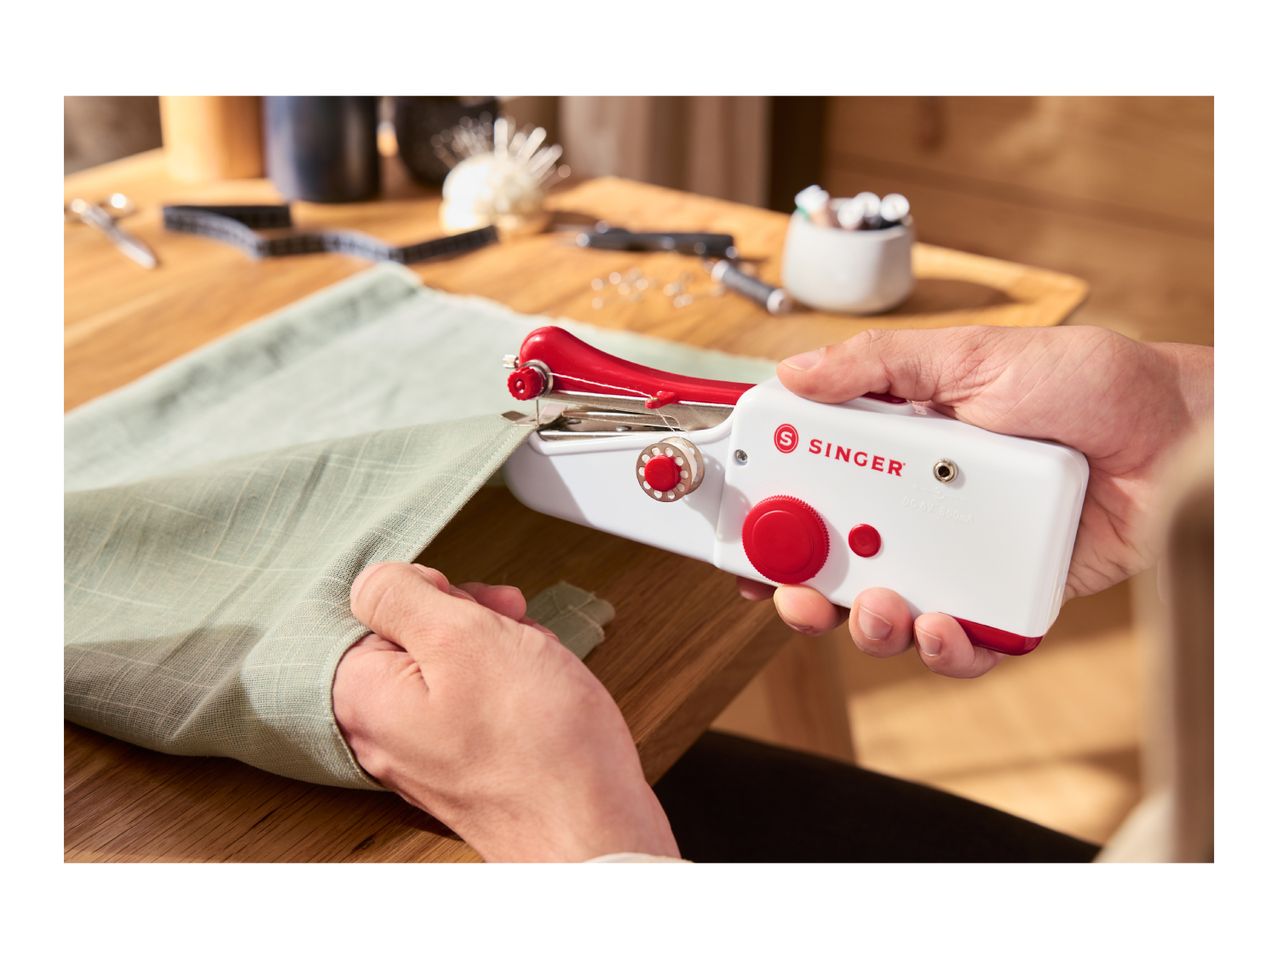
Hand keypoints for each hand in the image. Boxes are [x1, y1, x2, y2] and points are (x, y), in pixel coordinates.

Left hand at [332, 562, 678, 860]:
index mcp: (364, 697)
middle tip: (508, 625)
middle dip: (470, 622)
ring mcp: (427, 756)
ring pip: (457, 669)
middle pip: (415, 639)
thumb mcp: (463, 637)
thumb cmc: (537, 745)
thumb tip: (374, 581)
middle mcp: (385, 734)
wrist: (595, 828)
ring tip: (534, 663)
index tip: (464, 601)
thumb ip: (402, 597)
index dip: (429, 593)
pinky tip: (543, 691)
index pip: (372, 612)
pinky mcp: (469, 769)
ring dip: (500, 651)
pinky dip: (514, 688)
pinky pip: (482, 706)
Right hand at [741, 325, 1212, 677]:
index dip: (770, 511)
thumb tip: (796, 372)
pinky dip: (941, 649)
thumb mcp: (973, 355)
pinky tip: (941, 628)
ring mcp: (959, 556)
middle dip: (801, 584)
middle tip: (793, 590)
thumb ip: (880, 366)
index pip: (812, 482)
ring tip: (880, 608)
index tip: (741, 532)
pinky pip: (959, 643)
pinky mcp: (1003, 598)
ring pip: (887, 609)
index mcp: (897, 449)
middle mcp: (920, 507)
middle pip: (836, 559)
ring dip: (867, 623)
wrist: (1175, 434)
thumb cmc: (1086, 383)